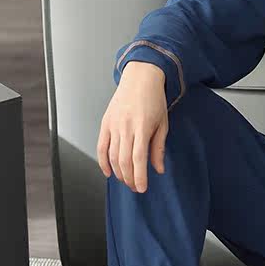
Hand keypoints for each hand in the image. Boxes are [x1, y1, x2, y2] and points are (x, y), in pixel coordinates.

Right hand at [97, 62, 168, 192]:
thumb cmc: (154, 99)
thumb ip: (159, 147)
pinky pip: (101, 146)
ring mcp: (113, 125)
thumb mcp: (163, 123)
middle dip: (129, 178)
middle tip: (136, 187)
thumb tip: (158, 169)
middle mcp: (125, 127)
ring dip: (119, 172)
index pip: (138, 159)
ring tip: (127, 180)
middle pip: (124, 160)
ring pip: (112, 156)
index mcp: (142, 127)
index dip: (139, 176)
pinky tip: (108, 172)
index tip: (142, 188)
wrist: (140, 78)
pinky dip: (103, 162)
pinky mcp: (105, 123)